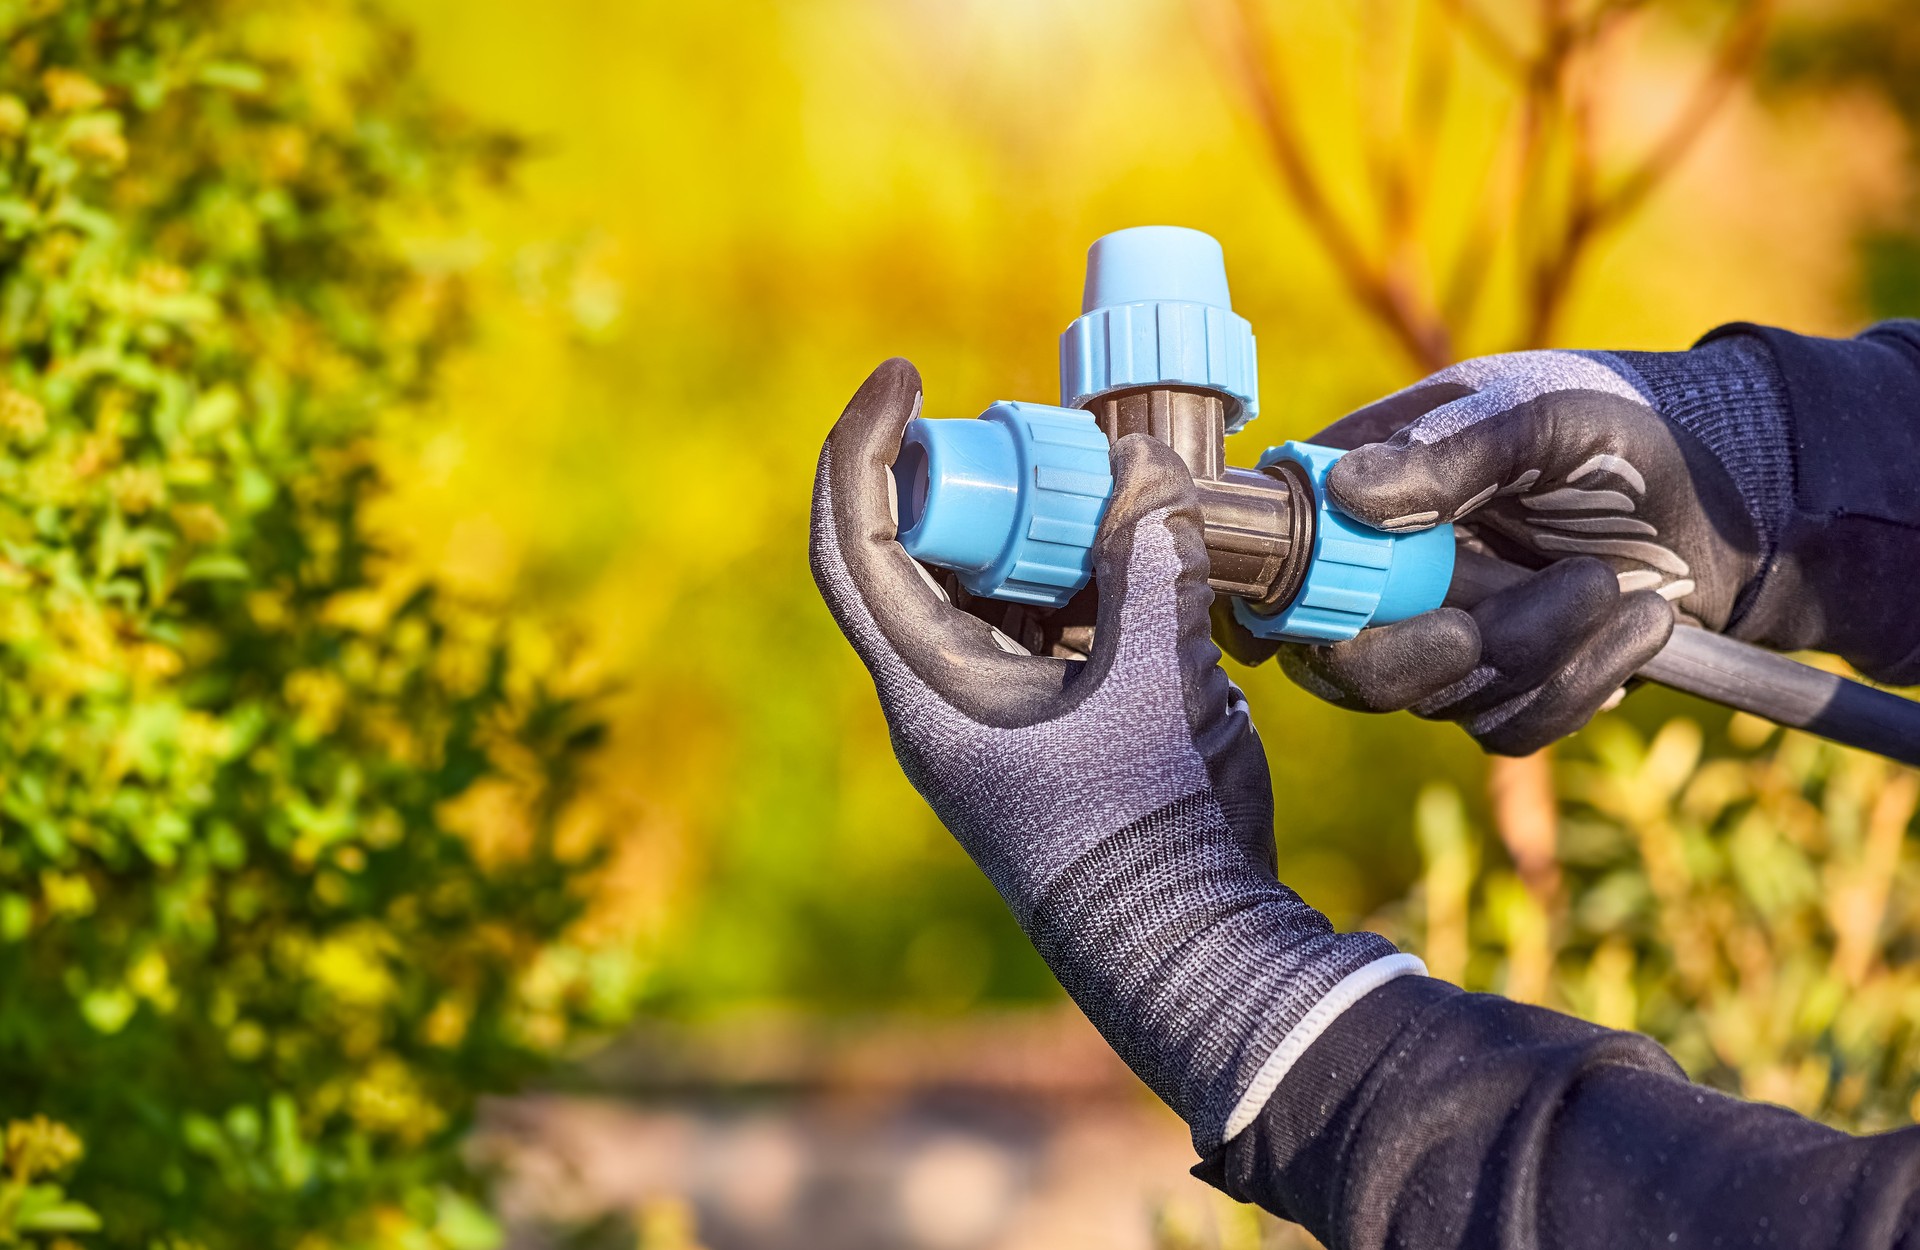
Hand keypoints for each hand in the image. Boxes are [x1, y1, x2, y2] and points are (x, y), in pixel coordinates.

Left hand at [812, 359, 1421, 1148]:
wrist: (1192, 946)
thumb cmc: (1152, 837)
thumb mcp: (1154, 691)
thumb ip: (1151, 574)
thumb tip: (1148, 474)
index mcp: (930, 688)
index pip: (856, 545)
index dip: (863, 450)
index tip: (903, 374)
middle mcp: (948, 688)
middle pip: (924, 546)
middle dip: (975, 472)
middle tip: (1043, 428)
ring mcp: (1003, 700)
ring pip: (995, 575)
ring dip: (1041, 517)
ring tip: (1107, 471)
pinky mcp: (1060, 709)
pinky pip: (1053, 610)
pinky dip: (1088, 563)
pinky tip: (1142, 532)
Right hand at [1222, 338, 1787, 754]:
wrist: (1728, 495)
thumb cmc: (1619, 428)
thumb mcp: (1539, 416)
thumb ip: (1448, 454)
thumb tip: (1348, 497)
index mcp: (1364, 492)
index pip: (1280, 560)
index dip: (1289, 600)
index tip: (1351, 608)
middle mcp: (1388, 575)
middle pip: (1338, 662)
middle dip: (1416, 653)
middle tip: (1476, 627)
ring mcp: (1444, 636)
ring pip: (1438, 698)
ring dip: (1534, 650)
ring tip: (1612, 584)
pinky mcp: (1505, 687)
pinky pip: (1506, 725)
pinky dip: (1578, 683)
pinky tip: (1639, 625)